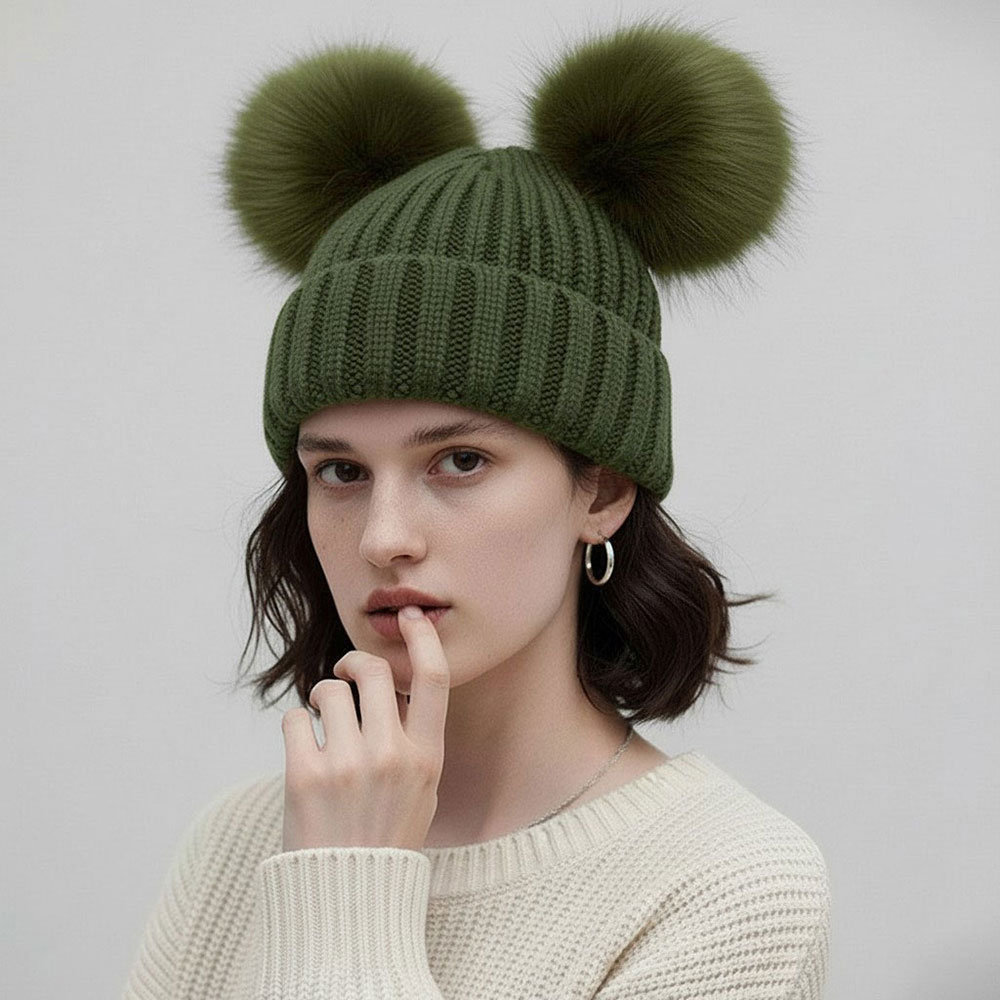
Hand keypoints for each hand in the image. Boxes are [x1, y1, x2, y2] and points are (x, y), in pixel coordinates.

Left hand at [279, 605, 449, 852]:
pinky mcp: (305, 776)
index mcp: (427, 758)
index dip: (424, 638)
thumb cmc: (385, 836)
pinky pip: (295, 718)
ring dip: (322, 698)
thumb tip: (394, 686)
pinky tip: (304, 748)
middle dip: (355, 662)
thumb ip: (414, 739)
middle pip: (375, 672)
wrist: (345, 897)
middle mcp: (392, 756)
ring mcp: (348, 765)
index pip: (436, 679)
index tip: (411, 617)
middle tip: (345, 670)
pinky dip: (297, 725)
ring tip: (322, 726)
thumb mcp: (421, 790)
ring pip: (329, 690)